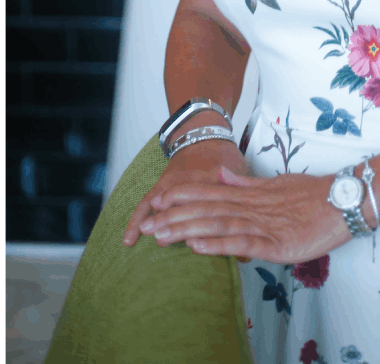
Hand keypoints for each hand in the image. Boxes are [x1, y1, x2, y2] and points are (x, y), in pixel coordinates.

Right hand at [123, 137, 249, 247]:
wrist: (203, 133)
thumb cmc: (225, 158)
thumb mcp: (241, 174)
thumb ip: (243, 208)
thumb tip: (249, 247)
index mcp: (213, 180)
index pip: (210, 204)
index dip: (208, 224)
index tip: (205, 243)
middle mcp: (190, 181)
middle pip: (181, 204)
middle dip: (173, 224)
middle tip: (166, 243)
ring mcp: (173, 183)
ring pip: (159, 204)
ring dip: (150, 223)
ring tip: (138, 242)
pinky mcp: (161, 186)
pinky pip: (145, 203)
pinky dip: (137, 219)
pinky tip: (129, 239)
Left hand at [128, 153, 349, 265]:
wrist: (344, 199)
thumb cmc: (313, 194)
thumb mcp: (276, 183)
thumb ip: (247, 184)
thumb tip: (222, 177)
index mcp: (251, 194)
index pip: (209, 194)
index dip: (181, 196)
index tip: (156, 200)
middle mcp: (251, 207)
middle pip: (206, 210)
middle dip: (174, 217)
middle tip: (145, 225)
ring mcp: (263, 224)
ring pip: (218, 225)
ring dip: (187, 230)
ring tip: (161, 236)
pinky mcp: (276, 243)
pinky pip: (242, 243)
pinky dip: (217, 244)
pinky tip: (197, 246)